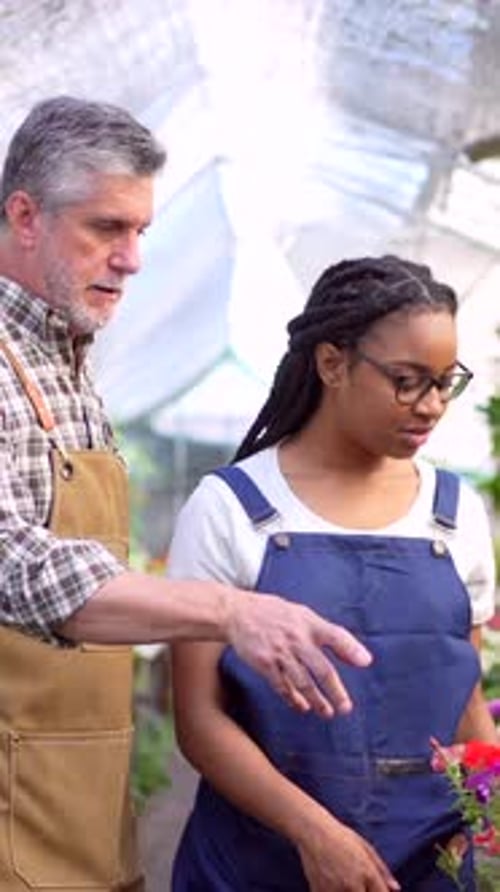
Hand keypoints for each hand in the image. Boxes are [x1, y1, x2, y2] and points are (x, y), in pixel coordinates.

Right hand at [226, 590, 371, 716]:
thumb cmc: (273, 613)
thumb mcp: (302, 614)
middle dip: (335, 690)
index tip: (365, 662)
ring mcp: (280, 653)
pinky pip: (282, 686)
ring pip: (302, 682)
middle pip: (320, 668)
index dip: (350, 648)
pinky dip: (293, 699)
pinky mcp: (264, 664)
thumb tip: (355, 655)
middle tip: (345, 707)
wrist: (237, 613)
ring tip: (327, 712)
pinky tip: (302, 707)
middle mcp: (296, 639)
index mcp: (308, 623)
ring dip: (317, 700)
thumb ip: (327, 633)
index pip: (335, 635)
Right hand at [297, 819, 399, 891]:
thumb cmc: (341, 837)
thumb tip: (396, 888)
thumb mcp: (366, 848)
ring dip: (348, 891)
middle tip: (358, 883)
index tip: (375, 889)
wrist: (313, 832)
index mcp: (367, 873)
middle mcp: (352, 885)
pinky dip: (333, 891)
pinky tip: (332, 881)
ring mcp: (335, 890)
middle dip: (364, 891)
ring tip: (342, 877)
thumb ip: (382, 871)